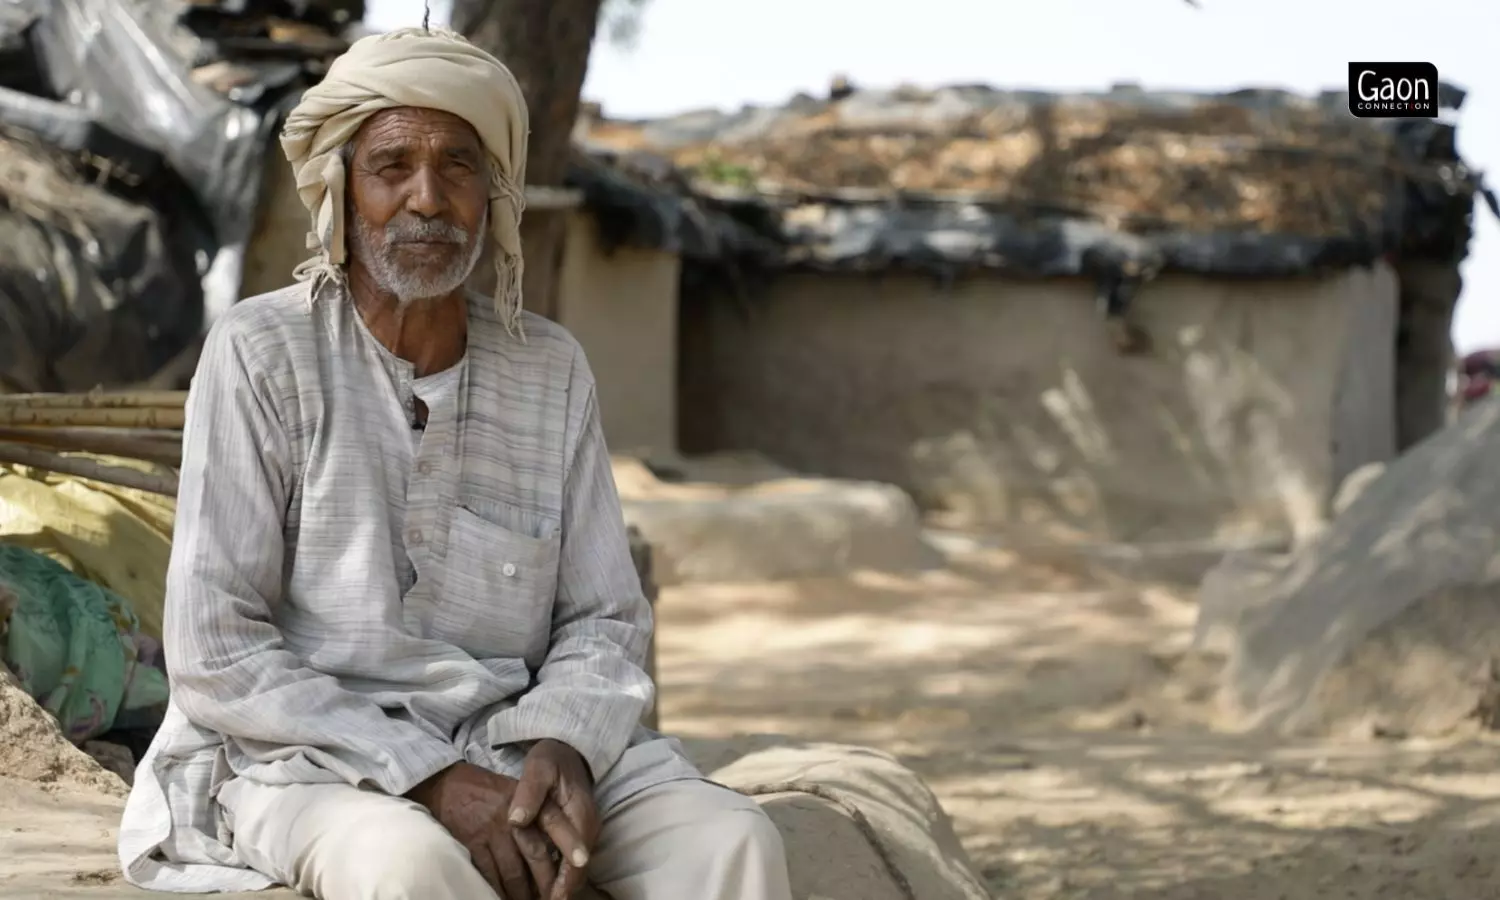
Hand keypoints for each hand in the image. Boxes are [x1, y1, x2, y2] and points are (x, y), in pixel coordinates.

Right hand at [406, 762, 556, 899]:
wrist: (447, 785)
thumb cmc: (487, 791)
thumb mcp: (517, 792)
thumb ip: (536, 814)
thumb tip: (556, 846)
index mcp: (528, 802)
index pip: (555, 822)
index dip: (571, 842)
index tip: (582, 861)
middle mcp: (513, 818)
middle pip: (536, 855)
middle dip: (547, 882)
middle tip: (555, 898)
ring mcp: (491, 832)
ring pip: (514, 873)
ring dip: (523, 894)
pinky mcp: (472, 845)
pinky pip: (490, 876)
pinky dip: (499, 890)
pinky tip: (505, 898)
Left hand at [509, 740, 600, 898]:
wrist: (568, 750)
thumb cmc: (551, 759)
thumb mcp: (537, 768)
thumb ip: (528, 793)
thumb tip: (516, 819)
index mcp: (581, 813)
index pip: (577, 855)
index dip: (565, 881)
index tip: (551, 899)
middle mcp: (589, 826)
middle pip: (580, 869)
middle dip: (563, 891)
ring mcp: (586, 830)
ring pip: (577, 868)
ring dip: (562, 887)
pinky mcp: (579, 832)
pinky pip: (573, 861)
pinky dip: (561, 876)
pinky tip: (546, 888)